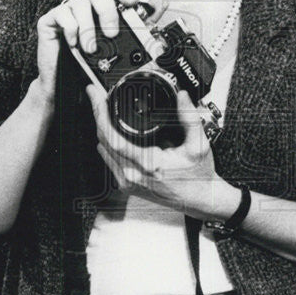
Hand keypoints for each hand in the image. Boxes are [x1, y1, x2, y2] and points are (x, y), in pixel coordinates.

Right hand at [35, 0, 138, 97]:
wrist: (65, 86)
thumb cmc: (90, 67)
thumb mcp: (118, 49)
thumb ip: (137, 30)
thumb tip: (159, 13)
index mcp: (101, 9)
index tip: (131, 2)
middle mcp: (85, 7)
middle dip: (107, 10)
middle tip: (112, 33)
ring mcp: (67, 12)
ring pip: (80, 2)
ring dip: (88, 27)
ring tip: (90, 48)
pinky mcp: (49, 21)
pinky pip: (61, 13)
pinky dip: (70, 28)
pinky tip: (73, 43)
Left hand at [88, 86, 226, 217]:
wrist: (199, 199)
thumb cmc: (198, 175)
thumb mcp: (199, 144)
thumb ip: (189, 117)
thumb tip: (181, 96)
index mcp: (148, 164)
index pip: (112, 137)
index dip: (100, 113)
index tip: (96, 95)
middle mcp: (133, 175)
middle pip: (102, 140)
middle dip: (98, 115)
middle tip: (98, 95)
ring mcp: (127, 182)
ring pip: (103, 150)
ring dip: (102, 129)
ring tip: (105, 110)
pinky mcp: (126, 186)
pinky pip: (109, 160)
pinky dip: (108, 143)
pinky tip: (115, 132)